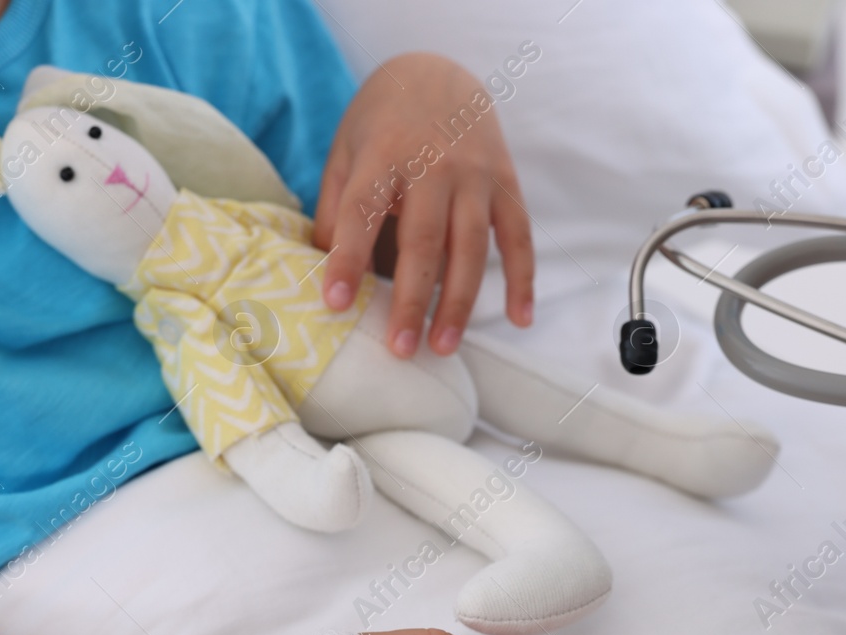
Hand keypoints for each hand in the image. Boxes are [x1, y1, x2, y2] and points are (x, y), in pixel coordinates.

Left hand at [313, 52, 535, 356]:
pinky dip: (522, 279)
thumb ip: (337, 209)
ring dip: (458, 302)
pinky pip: (519, 236)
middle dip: (412, 299)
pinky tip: (519, 319)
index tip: (335, 304)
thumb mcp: (346, 153)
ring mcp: (475, 175)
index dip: (348, 259)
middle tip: (400, 349)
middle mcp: (433, 164)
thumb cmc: (381, 125)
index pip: (362, 211)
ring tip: (443, 347)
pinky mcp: (506, 183)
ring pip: (471, 247)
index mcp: (383, 154)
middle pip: (424, 240)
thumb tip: (323, 273)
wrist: (438, 74)